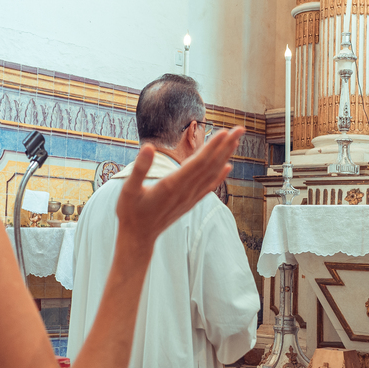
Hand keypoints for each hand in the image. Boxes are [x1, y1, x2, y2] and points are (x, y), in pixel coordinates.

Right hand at [115, 128, 243, 253]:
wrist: (139, 238)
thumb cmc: (131, 213)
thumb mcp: (129, 189)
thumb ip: (140, 168)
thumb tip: (148, 147)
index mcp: (172, 185)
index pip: (197, 163)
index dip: (212, 147)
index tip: (224, 132)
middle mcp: (185, 191)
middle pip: (210, 165)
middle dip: (225, 146)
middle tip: (240, 129)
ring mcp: (190, 198)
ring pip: (212, 174)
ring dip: (225, 156)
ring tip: (236, 141)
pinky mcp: (189, 203)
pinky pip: (208, 187)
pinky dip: (219, 176)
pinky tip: (227, 167)